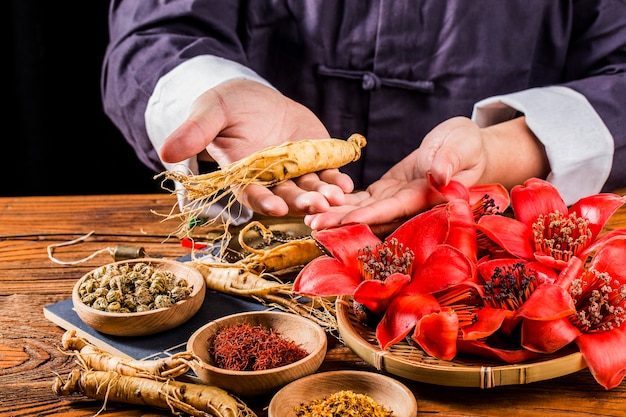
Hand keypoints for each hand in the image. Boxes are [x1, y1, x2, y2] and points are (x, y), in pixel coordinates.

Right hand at [159, 79, 353, 215]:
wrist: (256, 99)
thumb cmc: (228, 106)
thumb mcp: (210, 111)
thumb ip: (194, 132)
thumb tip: (165, 151)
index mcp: (242, 174)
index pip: (250, 193)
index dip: (261, 200)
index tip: (273, 207)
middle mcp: (270, 179)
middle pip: (285, 195)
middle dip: (300, 202)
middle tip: (316, 206)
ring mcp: (295, 171)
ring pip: (309, 188)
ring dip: (323, 195)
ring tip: (337, 196)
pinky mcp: (315, 159)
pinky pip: (327, 173)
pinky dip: (337, 179)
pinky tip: (347, 183)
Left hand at [305, 116, 548, 235]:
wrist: (465, 147)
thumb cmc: (468, 144)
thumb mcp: (462, 145)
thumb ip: (450, 160)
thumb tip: (438, 176)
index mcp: (428, 197)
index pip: (395, 209)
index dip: (369, 216)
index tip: (344, 221)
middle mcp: (409, 205)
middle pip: (373, 218)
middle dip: (343, 222)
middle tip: (313, 223)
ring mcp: (396, 200)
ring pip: (364, 212)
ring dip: (337, 215)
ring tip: (309, 217)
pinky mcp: (388, 192)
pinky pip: (363, 200)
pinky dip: (342, 202)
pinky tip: (320, 203)